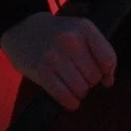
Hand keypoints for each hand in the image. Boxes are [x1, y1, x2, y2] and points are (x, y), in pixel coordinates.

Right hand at [0, 11, 116, 109]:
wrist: (22, 28)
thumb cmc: (57, 34)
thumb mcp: (81, 32)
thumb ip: (99, 52)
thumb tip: (108, 81)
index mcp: (84, 28)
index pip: (108, 59)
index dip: (107, 72)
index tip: (101, 74)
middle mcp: (70, 40)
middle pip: (94, 76)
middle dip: (89, 81)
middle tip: (79, 75)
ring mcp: (54, 56)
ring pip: (81, 88)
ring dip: (79, 92)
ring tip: (71, 84)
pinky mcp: (41, 71)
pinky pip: (64, 95)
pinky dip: (70, 102)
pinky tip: (69, 99)